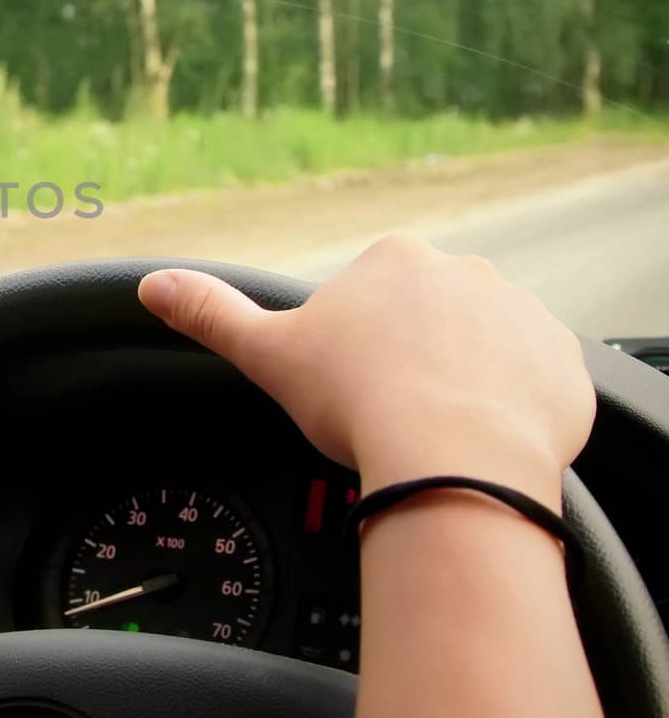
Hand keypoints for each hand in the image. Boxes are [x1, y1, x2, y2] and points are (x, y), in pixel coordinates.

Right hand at [137, 236, 593, 508]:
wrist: (453, 457)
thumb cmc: (359, 401)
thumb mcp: (268, 355)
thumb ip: (210, 314)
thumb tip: (152, 286)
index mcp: (394, 260)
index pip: (373, 296)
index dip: (357, 346)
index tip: (353, 386)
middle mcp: (465, 272)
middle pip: (430, 319)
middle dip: (414, 359)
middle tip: (391, 414)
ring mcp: (523, 315)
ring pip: (484, 349)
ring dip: (465, 381)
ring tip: (437, 433)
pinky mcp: (565, 364)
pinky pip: (535, 382)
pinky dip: (512, 408)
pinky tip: (482, 439)